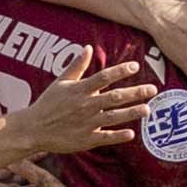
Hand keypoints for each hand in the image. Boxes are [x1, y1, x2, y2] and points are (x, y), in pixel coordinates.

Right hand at [1, 54, 153, 156]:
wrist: (33, 129)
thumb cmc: (48, 103)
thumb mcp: (60, 82)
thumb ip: (77, 66)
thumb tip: (89, 47)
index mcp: (80, 90)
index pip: (103, 77)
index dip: (119, 71)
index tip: (135, 65)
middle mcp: (85, 105)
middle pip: (114, 97)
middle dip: (135, 93)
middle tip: (153, 89)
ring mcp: (86, 123)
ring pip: (113, 117)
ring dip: (131, 113)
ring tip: (147, 109)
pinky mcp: (85, 139)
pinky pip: (105, 137)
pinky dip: (118, 136)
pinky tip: (131, 134)